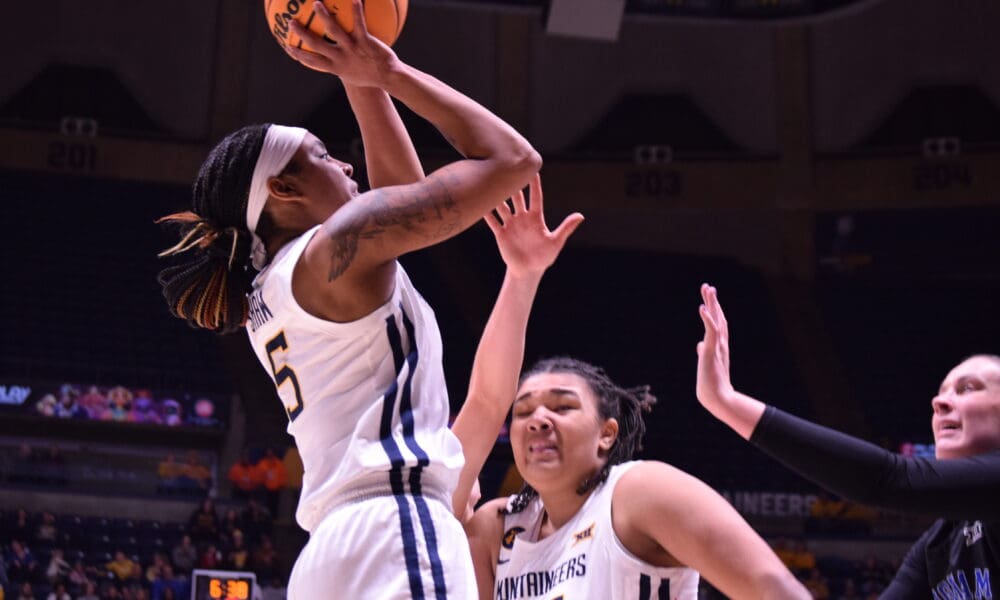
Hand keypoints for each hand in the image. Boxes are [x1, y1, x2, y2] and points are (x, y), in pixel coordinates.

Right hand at [283, 0, 397, 86]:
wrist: (388, 77)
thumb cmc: (372, 75)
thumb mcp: (353, 75)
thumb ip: (342, 66)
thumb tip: (335, 61)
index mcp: (337, 67)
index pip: (313, 61)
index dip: (299, 54)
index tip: (288, 47)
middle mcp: (341, 58)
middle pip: (317, 45)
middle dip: (302, 33)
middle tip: (291, 22)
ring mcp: (353, 49)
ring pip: (335, 31)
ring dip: (324, 17)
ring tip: (315, 3)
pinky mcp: (365, 42)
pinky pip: (359, 24)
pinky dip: (356, 12)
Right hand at [485, 174, 583, 278]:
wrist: (528, 271)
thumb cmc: (544, 257)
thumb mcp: (556, 242)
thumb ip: (566, 228)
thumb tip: (580, 216)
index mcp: (536, 218)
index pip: (535, 196)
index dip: (534, 183)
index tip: (532, 168)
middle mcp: (522, 218)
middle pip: (517, 197)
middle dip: (513, 184)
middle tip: (508, 167)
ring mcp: (511, 225)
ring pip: (502, 206)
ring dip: (497, 196)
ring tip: (490, 181)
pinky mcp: (501, 233)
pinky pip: (492, 221)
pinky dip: (486, 213)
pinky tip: (479, 202)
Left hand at [696, 284, 737, 413]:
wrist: (717, 398)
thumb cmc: (711, 383)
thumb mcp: (706, 363)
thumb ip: (704, 352)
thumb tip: (699, 345)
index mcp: (719, 346)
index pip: (717, 323)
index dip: (714, 309)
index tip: (709, 296)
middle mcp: (721, 343)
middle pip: (718, 317)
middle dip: (713, 301)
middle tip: (708, 286)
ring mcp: (717, 346)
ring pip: (716, 320)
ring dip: (712, 304)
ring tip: (708, 290)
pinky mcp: (712, 351)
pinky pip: (711, 331)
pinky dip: (707, 319)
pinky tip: (702, 308)